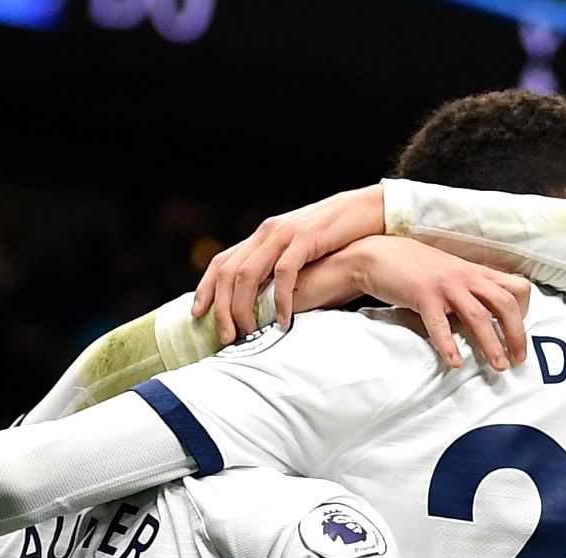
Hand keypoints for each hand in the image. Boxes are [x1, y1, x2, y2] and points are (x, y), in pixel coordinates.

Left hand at [192, 185, 385, 342]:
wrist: (367, 213)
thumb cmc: (336, 241)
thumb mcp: (298, 252)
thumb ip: (278, 270)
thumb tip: (263, 305)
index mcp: (262, 236)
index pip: (222, 262)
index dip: (206, 289)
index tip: (197, 315)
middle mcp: (267, 233)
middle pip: (229, 272)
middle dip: (222, 308)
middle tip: (226, 337)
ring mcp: (285, 234)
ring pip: (248, 274)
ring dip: (243, 307)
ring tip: (247, 333)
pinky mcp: (305, 238)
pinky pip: (284, 273)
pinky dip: (280, 299)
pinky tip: (283, 320)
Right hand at [341, 235, 529, 368]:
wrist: (380, 254)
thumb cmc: (418, 268)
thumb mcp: (453, 273)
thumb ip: (473, 289)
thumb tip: (490, 315)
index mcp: (477, 273)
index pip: (517, 287)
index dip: (525, 311)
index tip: (518, 333)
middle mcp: (467, 277)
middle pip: (505, 304)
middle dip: (516, 334)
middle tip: (518, 360)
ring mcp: (446, 285)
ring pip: (478, 316)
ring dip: (491, 344)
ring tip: (499, 367)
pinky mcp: (423, 295)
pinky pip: (440, 324)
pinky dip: (449, 345)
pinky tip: (455, 363)